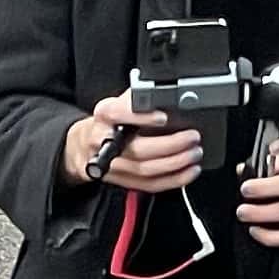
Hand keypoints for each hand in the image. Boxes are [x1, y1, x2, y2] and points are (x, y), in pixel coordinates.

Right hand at [64, 91, 202, 196]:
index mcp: (103, 116)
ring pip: (145, 170)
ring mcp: (112, 166)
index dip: (142, 117)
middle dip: (170, 145)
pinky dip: (172, 180)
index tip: (163, 116)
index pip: (118, 114)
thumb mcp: (117, 101)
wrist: (84, 146)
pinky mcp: (121, 181)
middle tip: (192, 137)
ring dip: (175, 164)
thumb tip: (164, 92)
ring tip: (194, 153)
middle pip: (137, 149)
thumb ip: (136, 97)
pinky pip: (149, 185)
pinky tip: (188, 172)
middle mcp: (105, 142)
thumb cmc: (107, 121)